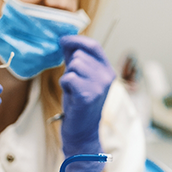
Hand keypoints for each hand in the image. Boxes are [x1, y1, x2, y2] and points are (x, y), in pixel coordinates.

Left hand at [59, 36, 115, 171]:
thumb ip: (76, 59)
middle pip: (80, 56)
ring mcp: (99, 86)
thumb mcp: (82, 78)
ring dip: (67, 77)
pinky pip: (69, 78)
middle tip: (74, 83)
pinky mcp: (88, 95)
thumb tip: (65, 39)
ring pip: (74, 66)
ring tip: (72, 90)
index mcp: (108, 71)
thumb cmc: (80, 104)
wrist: (83, 132)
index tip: (63, 40)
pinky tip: (70, 95)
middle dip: (71, 66)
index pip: (94, 46)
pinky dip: (65, 85)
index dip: (77, 40)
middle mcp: (107, 76)